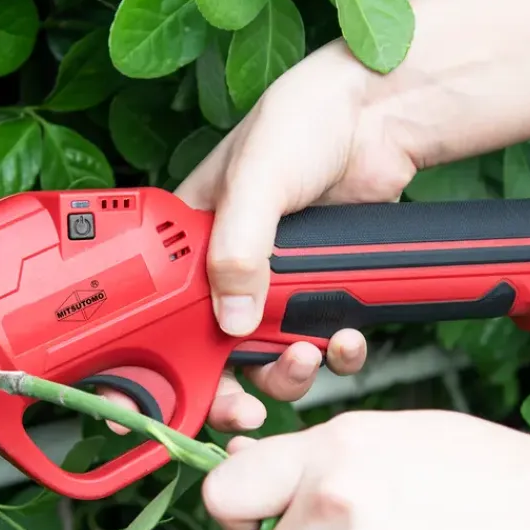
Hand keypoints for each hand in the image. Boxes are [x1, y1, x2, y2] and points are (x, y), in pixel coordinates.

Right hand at [104, 39, 419, 432]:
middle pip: (213, 354)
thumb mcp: (258, 178)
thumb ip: (239, 247)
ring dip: (288, 373)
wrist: (378, 117)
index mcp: (189, 241)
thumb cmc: (302, 120)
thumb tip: (232, 318)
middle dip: (231, 389)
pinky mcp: (317, 291)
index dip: (153, 365)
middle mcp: (226, 270)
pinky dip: (334, 354)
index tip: (151, 405)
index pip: (157, 314)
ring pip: (268, 359)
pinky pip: (319, 344)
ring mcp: (273, 286)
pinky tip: (344, 338)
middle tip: (246, 411)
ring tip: (307, 355)